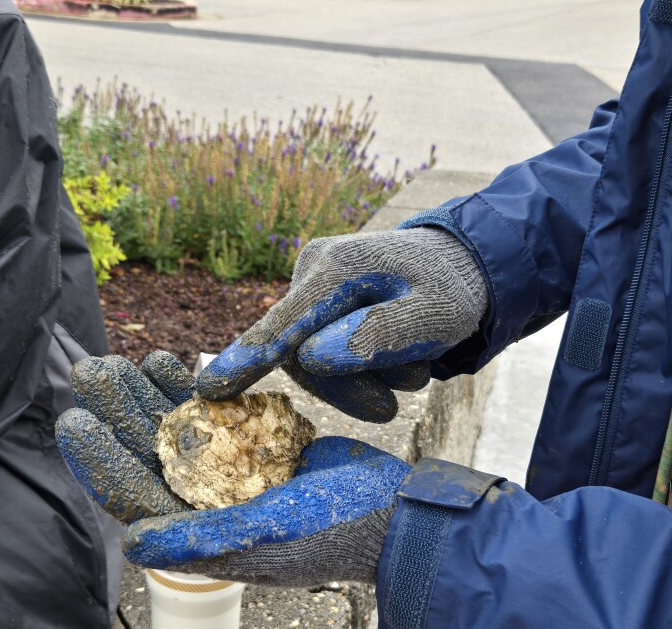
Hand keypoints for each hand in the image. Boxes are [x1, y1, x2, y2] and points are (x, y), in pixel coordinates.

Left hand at [55, 352, 410, 585]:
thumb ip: (203, 539)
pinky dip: (191, 387)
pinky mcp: (250, 444)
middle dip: (118, 413)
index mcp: (198, 532)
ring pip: (176, 426)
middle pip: (149, 453)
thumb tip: (134, 542)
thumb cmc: (335, 534)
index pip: (136, 496)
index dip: (101, 460)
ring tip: (124, 358)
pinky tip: (169, 360)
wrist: (391, 511)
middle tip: (91, 370)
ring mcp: (227, 470)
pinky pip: (210, 412)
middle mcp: (204, 502)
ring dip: (148, 394)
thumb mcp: (269, 539)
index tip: (74, 419)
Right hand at [198, 227, 487, 421]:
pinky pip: (320, 352)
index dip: (248, 359)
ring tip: (408, 370)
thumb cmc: (452, 290)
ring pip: (310, 360)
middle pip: (300, 352)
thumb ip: (378, 335)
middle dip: (345, 384)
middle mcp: (315, 268)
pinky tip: (394, 363)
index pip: (285, 323)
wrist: (462, 268)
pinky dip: (356, 370)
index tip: (209, 388)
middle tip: (390, 405)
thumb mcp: (434, 316)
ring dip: (357, 379)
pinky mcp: (319, 301)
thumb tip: (311, 357)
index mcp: (340, 267)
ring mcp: (314, 284)